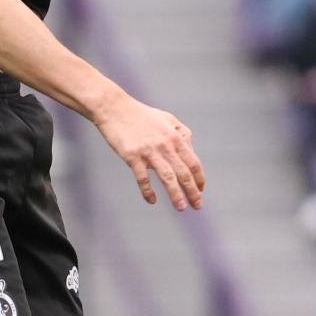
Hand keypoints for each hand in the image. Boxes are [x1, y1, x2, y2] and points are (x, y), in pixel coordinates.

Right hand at [92, 90, 204, 211]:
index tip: (200, 190)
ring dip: (175, 195)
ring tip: (180, 207)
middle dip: (192, 191)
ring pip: (167, 177)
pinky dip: (148, 191)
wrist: (114, 108)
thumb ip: (181, 133)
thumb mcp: (167, 119)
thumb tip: (190, 150)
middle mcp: (165, 145)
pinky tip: (151, 200)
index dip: (199, 178)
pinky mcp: (132, 156)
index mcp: (175, 136)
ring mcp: (149, 151)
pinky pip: (143, 178)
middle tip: (197, 205)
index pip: (193, 161)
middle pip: (184, 173)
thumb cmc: (140, 115)